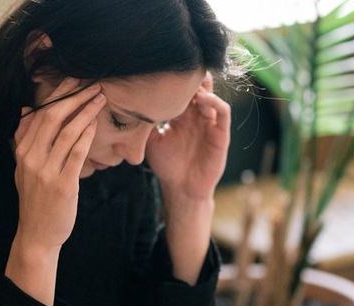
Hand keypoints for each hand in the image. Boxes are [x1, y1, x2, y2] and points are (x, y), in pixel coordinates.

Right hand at [13, 78, 105, 249]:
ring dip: (85, 111)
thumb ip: (24, 139)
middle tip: (90, 83)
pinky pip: (76, 153)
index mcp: (22, 151)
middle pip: (52, 117)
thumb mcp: (23, 168)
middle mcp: (31, 158)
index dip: (56, 94)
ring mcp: (46, 171)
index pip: (39, 114)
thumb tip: (26, 110)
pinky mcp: (63, 184)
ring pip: (66, 132)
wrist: (37, 234)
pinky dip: (86, 135)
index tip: (73, 79)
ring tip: (99, 98)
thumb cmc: (35, 199)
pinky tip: (95, 123)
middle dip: (73, 96)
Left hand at [145, 72, 230, 201]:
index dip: (175, 80)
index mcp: (181, 115)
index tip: (164, 70)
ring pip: (212, 95)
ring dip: (203, 87)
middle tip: (180, 70)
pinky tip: (202, 99)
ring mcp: (210, 123)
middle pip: (199, 87)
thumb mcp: (151, 139)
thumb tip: (129, 102)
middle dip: (191, 78)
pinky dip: (215, 102)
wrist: (180, 188)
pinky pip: (223, 112)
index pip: (182, 90)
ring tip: (191, 85)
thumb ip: (145, 122)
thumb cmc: (166, 164)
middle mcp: (197, 116)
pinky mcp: (221, 134)